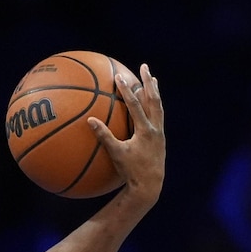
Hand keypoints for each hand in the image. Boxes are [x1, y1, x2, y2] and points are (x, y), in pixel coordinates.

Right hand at [90, 63, 164, 201]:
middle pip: (153, 100)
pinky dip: (154, 105)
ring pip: (158, 106)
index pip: (135, 105)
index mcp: (145, 130)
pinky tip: (150, 103)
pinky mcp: (160, 138)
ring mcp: (159, 132)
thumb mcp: (116, 154)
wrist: (150, 184)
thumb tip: (90, 120)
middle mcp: (155, 128)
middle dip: (148, 82)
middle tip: (144, 67)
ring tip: (152, 79)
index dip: (127, 90)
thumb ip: (104, 136)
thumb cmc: (131, 171)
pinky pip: (158, 115)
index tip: (119, 77)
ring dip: (154, 92)